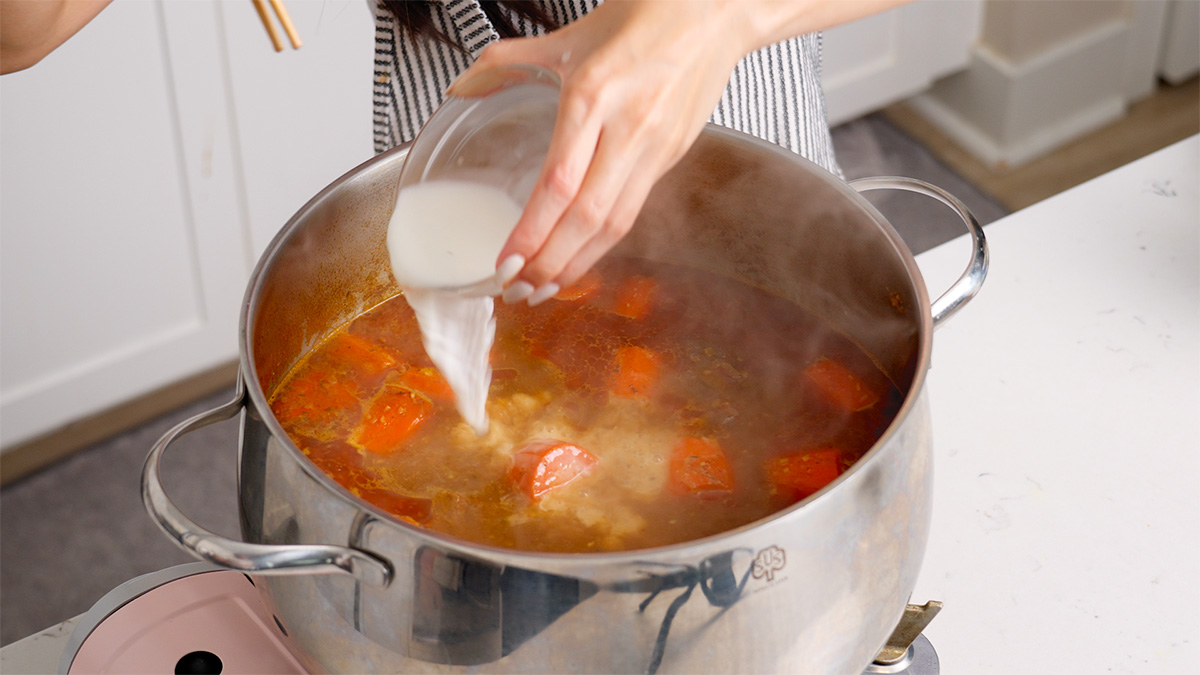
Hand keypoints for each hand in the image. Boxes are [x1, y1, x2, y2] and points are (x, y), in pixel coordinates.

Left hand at [464, 1, 754, 303]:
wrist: (714, 9)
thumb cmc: (643, 16)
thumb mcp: (568, 36)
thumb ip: (507, 62)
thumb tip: (460, 87)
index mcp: (594, 95)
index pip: (559, 183)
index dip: (532, 232)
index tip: (505, 262)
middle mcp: (627, 128)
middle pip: (587, 217)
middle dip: (550, 263)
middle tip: (518, 290)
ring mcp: (655, 146)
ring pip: (616, 223)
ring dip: (578, 263)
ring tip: (545, 288)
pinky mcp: (673, 155)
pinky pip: (634, 210)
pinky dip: (603, 242)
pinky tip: (580, 257)